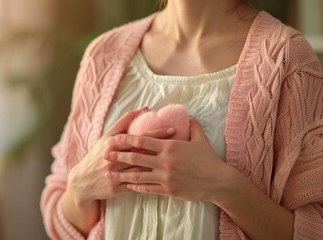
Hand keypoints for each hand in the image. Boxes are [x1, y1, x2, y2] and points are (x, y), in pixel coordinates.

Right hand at [61, 107, 174, 235]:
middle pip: (143, 153)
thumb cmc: (98, 155)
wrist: (83, 181)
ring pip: (143, 170)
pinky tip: (165, 180)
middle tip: (181, 145)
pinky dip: (151, 182)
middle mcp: (115, 158)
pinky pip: (138, 186)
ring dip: (160, 166)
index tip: (173, 129)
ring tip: (177, 163)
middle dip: (162, 149)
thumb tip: (143, 108)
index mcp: (113, 144)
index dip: (157, 133)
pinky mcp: (118, 189)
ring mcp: (117, 175)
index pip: (139, 137)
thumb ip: (124, 122)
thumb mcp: (107, 137)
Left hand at [104, 118, 228, 201]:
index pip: (143, 140)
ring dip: (121, 174)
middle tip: (104, 155)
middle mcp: (165, 162)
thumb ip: (192, 126)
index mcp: (170, 146)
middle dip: (117, 156)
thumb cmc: (209, 159)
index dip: (126, 139)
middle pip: (135, 157)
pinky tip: (127, 186)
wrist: (218, 182)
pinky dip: (136, 187)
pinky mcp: (168, 190)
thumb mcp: (200, 139)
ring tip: (108, 173)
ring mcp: (166, 177)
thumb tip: (189, 115)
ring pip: (137, 176)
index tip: (114, 138)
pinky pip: (148, 189)